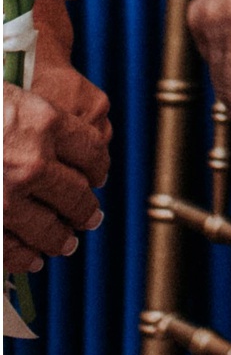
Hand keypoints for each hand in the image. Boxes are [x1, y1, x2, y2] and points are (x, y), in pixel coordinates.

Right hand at [5, 71, 109, 262]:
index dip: (99, 167)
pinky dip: (26, 259)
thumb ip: (36, 118)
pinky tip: (32, 259)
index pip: (92, 152)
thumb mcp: (9, 95)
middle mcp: (33, 162)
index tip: (98, 176)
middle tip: (90, 216)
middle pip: (77, 194)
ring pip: (51, 229)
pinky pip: (14, 250)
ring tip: (66, 243)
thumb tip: (60, 144)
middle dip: (86, 209)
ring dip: (62, 238)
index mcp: (45, 122)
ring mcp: (8, 199)